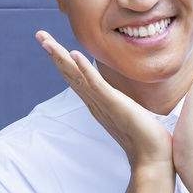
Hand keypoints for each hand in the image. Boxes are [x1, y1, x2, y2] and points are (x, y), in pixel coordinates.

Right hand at [35, 31, 172, 170]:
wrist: (152, 158)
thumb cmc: (145, 138)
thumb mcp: (128, 114)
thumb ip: (120, 105)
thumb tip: (123, 100)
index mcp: (98, 103)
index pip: (76, 78)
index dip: (63, 60)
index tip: (50, 43)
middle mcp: (95, 103)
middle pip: (70, 74)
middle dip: (55, 54)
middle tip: (39, 34)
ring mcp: (103, 104)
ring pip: (77, 77)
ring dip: (62, 58)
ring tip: (47, 41)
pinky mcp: (114, 104)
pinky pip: (97, 85)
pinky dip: (85, 69)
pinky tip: (75, 55)